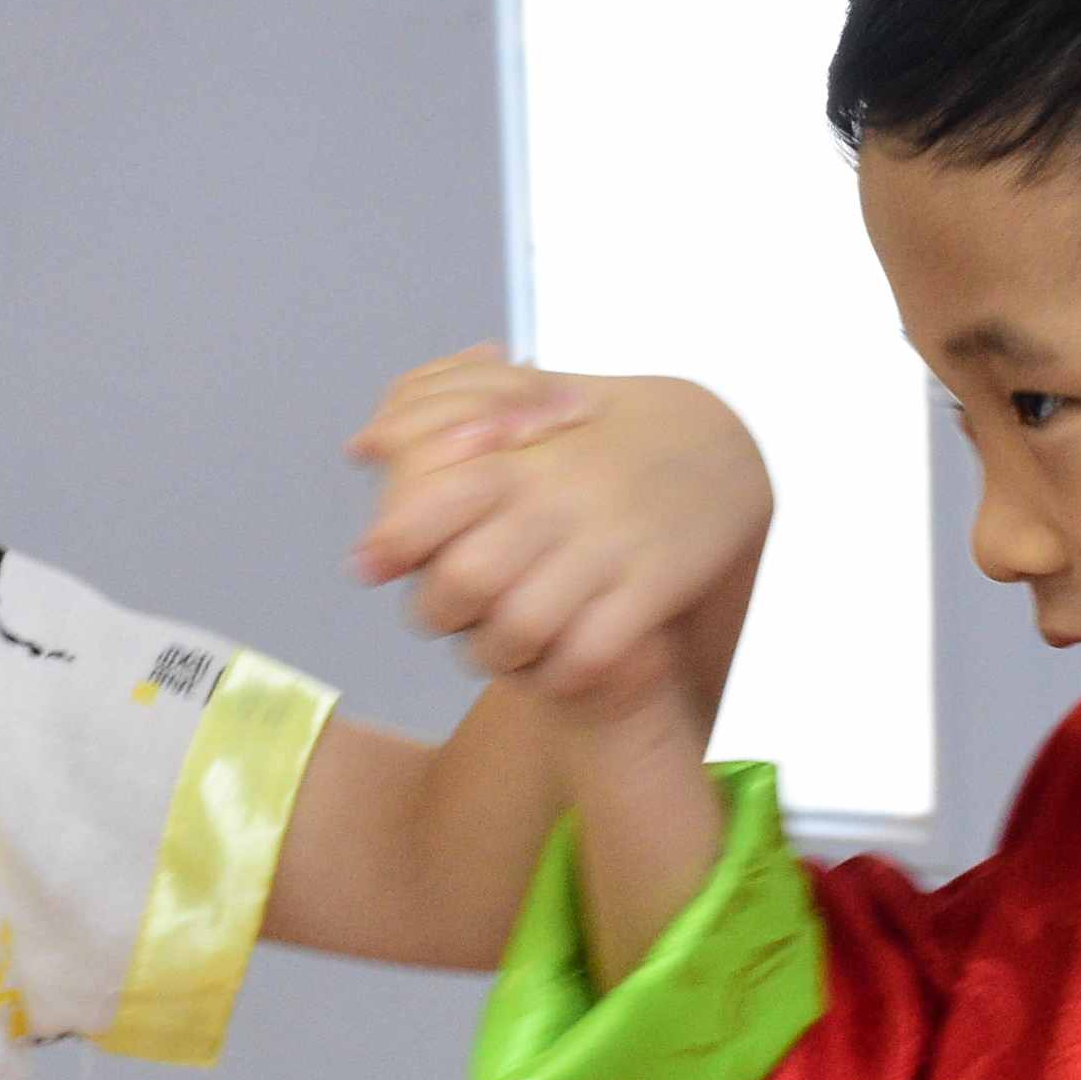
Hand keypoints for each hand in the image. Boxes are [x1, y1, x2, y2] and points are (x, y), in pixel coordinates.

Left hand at [348, 350, 768, 709]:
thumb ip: (442, 417)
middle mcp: (563, 499)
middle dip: (437, 611)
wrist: (721, 446)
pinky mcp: (655, 586)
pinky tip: (552, 664)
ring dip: (493, 655)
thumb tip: (359, 446)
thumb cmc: (605, 431)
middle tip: (440, 615)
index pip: (440, 496)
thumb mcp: (532, 404)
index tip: (370, 565)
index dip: (394, 539)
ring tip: (492, 650)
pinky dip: (558, 675)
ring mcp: (611, 545)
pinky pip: (589, 655)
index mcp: (527, 453)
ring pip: (521, 629)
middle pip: (466, 578)